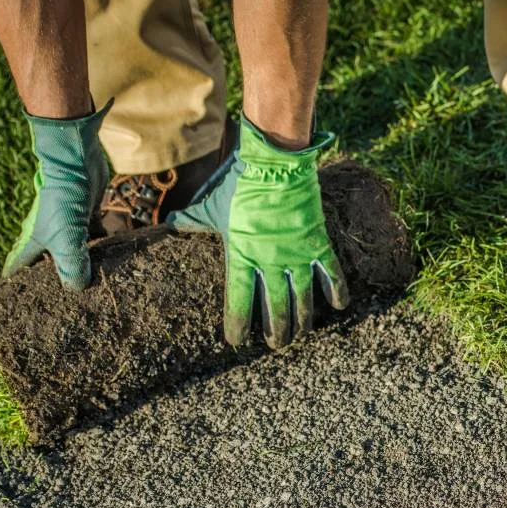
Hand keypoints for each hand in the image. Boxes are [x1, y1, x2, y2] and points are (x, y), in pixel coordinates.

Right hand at [3, 100, 109, 289]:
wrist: (76, 162)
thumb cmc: (62, 200)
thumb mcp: (66, 238)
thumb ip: (71, 266)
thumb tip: (77, 288)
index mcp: (35, 242)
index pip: (17, 267)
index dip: (14, 285)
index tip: (14, 302)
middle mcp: (49, 235)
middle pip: (48, 263)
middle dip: (54, 280)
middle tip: (66, 302)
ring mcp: (68, 225)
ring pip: (74, 252)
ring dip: (84, 266)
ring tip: (96, 288)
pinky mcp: (87, 216)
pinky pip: (94, 238)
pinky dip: (102, 249)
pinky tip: (116, 262)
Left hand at [167, 117, 348, 347]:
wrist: (275, 162)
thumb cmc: (239, 184)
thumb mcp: (212, 207)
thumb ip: (193, 221)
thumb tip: (168, 225)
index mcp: (242, 257)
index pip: (239, 303)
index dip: (238, 327)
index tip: (237, 342)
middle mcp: (270, 263)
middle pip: (276, 310)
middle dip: (276, 332)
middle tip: (275, 345)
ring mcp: (297, 255)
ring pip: (303, 300)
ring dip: (302, 322)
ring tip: (299, 336)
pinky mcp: (317, 244)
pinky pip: (331, 274)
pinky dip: (337, 291)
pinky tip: (338, 306)